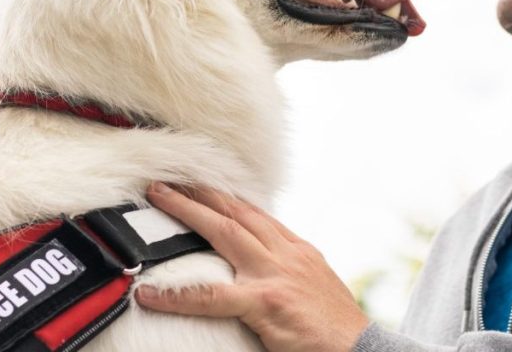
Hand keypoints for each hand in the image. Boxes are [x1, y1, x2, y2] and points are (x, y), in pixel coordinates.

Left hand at [134, 183, 368, 351]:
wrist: (361, 349)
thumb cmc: (336, 327)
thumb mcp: (315, 285)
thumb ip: (287, 269)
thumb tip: (259, 264)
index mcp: (297, 250)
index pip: (256, 213)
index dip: (226, 196)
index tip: (202, 184)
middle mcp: (286, 254)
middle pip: (237, 212)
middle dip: (202, 191)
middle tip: (171, 177)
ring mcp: (275, 274)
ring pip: (224, 233)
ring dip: (188, 211)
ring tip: (158, 197)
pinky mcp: (265, 302)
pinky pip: (212, 297)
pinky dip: (178, 295)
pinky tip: (150, 294)